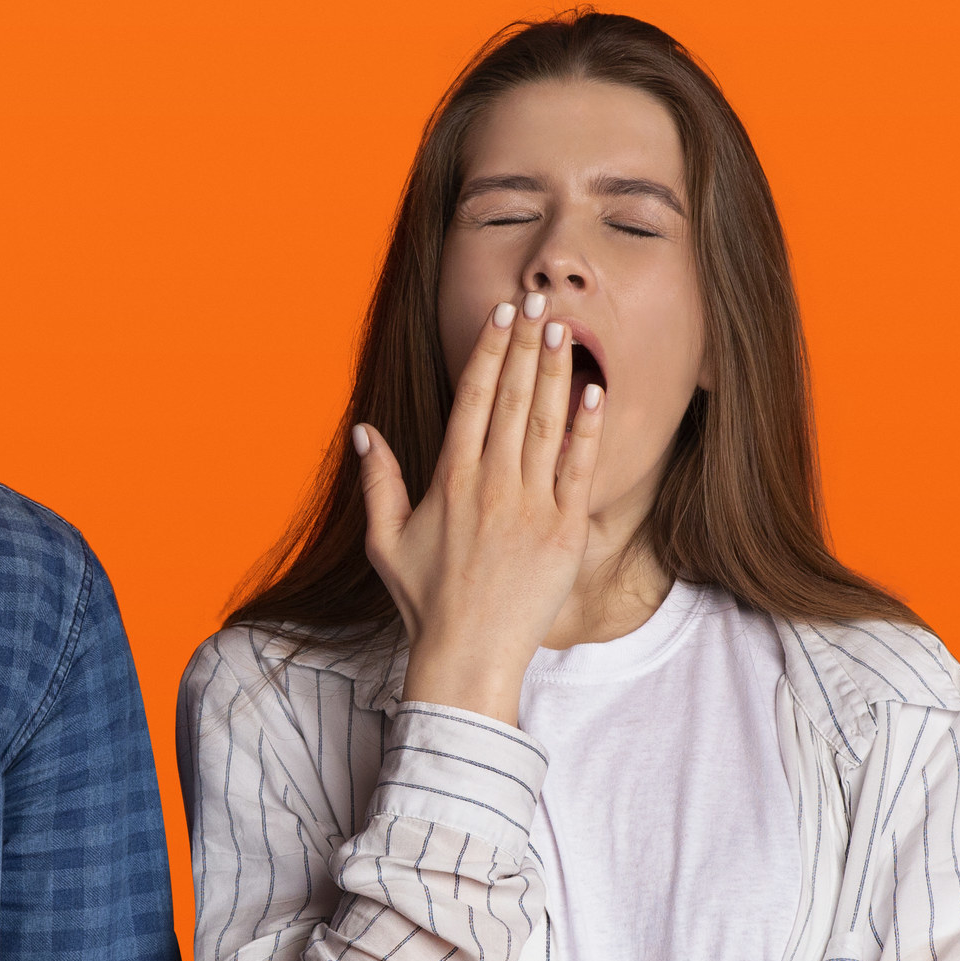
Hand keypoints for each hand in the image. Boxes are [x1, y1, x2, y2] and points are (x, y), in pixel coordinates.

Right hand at [355, 292, 605, 722]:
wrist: (468, 658)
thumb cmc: (425, 602)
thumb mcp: (386, 541)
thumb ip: (379, 481)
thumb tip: (365, 430)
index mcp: (449, 480)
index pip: (471, 399)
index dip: (488, 352)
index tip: (502, 317)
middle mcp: (490, 484)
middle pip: (511, 398)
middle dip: (525, 346)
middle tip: (538, 302)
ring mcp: (530, 505)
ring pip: (545, 422)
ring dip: (555, 372)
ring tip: (564, 329)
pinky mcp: (564, 530)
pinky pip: (578, 467)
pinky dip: (586, 427)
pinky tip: (594, 389)